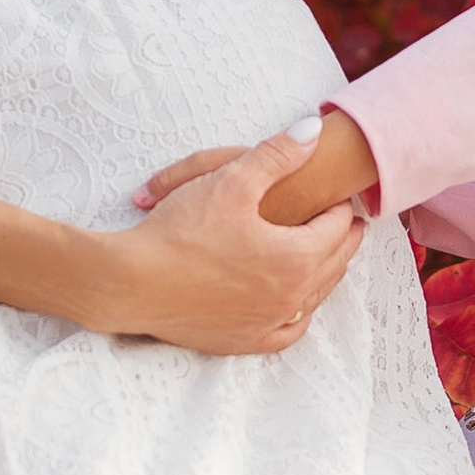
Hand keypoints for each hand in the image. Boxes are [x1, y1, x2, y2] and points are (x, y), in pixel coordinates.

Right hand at [103, 127, 362, 354]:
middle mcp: (291, 297)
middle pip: (334, 263)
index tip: (338, 194)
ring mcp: (268, 323)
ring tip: (325, 254)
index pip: (337, 227)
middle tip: (342, 220)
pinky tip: (295, 305)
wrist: (131, 282)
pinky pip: (286, 332)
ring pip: (315, 298)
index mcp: (298, 258)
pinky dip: (298, 314)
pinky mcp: (242, 341)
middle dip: (341, 238)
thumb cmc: (181, 230)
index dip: (340, 206)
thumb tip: (313, 133)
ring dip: (325, 273)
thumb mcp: (231, 180)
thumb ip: (277, 155)